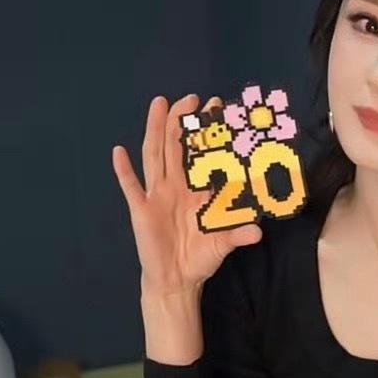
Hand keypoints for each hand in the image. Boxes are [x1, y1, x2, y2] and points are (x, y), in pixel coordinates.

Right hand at [112, 94, 262, 299]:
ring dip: (156, 130)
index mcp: (197, 189)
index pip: (203, 154)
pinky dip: (124, 171)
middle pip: (178, 147)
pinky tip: (119, 152)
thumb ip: (239, 233)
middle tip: (194, 98)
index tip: (217, 108)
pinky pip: (131, 187)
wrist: (177, 279)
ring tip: (159, 104)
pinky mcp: (141, 210)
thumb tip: (259, 231)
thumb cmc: (201, 256)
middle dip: (185, 122)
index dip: (209, 132)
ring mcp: (157, 195)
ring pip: (156, 156)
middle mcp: (176, 186)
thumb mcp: (223, 243)